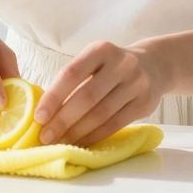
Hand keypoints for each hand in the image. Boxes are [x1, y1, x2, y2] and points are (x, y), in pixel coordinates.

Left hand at [34, 40, 169, 147]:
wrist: (153, 65)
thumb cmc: (111, 67)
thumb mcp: (94, 61)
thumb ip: (73, 80)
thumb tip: (44, 112)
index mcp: (101, 50)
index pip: (72, 73)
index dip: (53, 96)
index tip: (38, 116)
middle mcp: (121, 64)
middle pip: (87, 97)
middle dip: (63, 120)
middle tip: (45, 137)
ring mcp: (136, 84)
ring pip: (101, 114)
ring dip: (77, 132)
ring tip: (60, 143)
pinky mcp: (145, 104)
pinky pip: (115, 125)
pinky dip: (95, 136)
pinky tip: (81, 143)